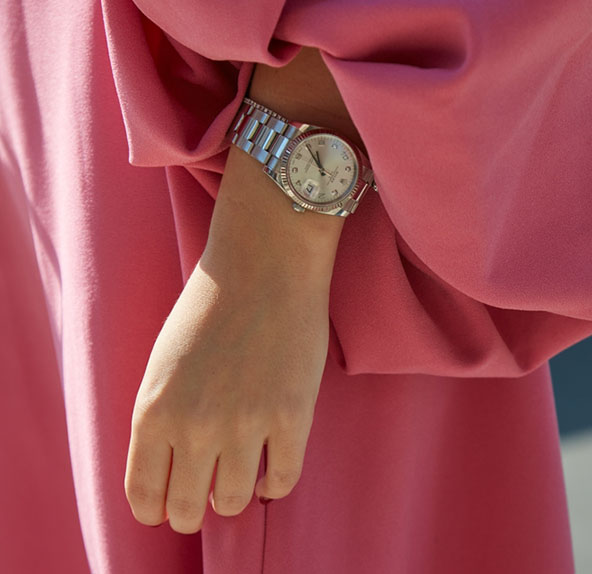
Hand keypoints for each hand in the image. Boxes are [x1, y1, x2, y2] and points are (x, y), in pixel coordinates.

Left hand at [123, 250, 329, 533]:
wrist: (264, 264)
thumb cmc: (210, 305)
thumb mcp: (163, 362)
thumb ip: (162, 418)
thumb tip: (175, 466)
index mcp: (152, 410)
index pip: (143, 496)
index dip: (156, 508)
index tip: (168, 504)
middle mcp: (195, 425)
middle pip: (187, 509)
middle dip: (192, 509)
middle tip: (204, 491)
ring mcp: (246, 424)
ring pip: (233, 502)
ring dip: (232, 496)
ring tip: (238, 477)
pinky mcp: (292, 417)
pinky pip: (282, 481)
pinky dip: (272, 484)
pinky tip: (267, 469)